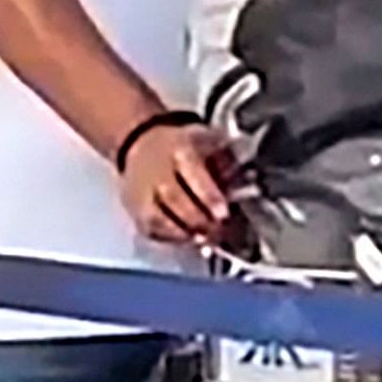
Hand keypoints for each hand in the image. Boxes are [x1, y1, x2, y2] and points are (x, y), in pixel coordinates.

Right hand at [120, 118, 238, 245]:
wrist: (143, 144)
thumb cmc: (182, 146)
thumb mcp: (208, 142)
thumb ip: (227, 162)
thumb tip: (245, 181)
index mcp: (179, 149)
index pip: (192, 173)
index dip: (209, 196)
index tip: (223, 213)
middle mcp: (156, 170)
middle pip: (174, 198)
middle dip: (199, 219)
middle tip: (219, 230)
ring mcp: (141, 192)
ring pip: (158, 217)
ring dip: (184, 233)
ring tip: (205, 239)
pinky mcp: (135, 209)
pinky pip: (150, 228)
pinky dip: (170, 237)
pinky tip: (188, 239)